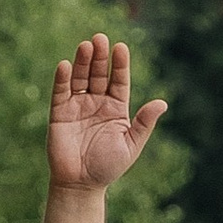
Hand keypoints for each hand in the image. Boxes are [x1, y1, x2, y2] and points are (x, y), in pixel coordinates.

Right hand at [47, 34, 166, 192]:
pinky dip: (62, 79)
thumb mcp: (131, 144)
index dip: (119, 64)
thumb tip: (162, 103)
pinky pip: (60, 92)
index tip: (121, 47)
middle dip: (100, 57)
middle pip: (99, 74)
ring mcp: (77, 106)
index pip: (118, 80)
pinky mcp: (59, 113)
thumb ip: (144, 122)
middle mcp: (97, 103)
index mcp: (116, 108)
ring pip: (80, 78)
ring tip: (85, 46)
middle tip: (100, 38)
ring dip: (82, 62)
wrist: (81, 184)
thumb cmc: (108, 166)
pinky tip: (64, 65)